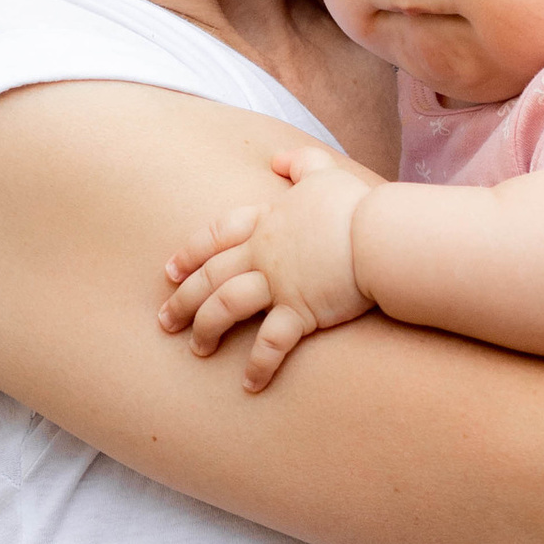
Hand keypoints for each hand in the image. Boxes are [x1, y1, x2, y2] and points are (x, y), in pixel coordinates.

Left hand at [158, 138, 379, 388]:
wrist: (378, 234)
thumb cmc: (356, 205)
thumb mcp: (325, 172)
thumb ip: (301, 162)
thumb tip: (279, 158)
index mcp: (266, 223)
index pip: (216, 236)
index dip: (190, 253)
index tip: (170, 271)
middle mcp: (263, 254)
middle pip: (210, 276)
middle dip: (183, 300)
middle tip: (165, 322)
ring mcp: (278, 283)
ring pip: (225, 307)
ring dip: (206, 330)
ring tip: (197, 350)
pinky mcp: (300, 311)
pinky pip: (270, 344)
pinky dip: (258, 366)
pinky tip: (249, 385)